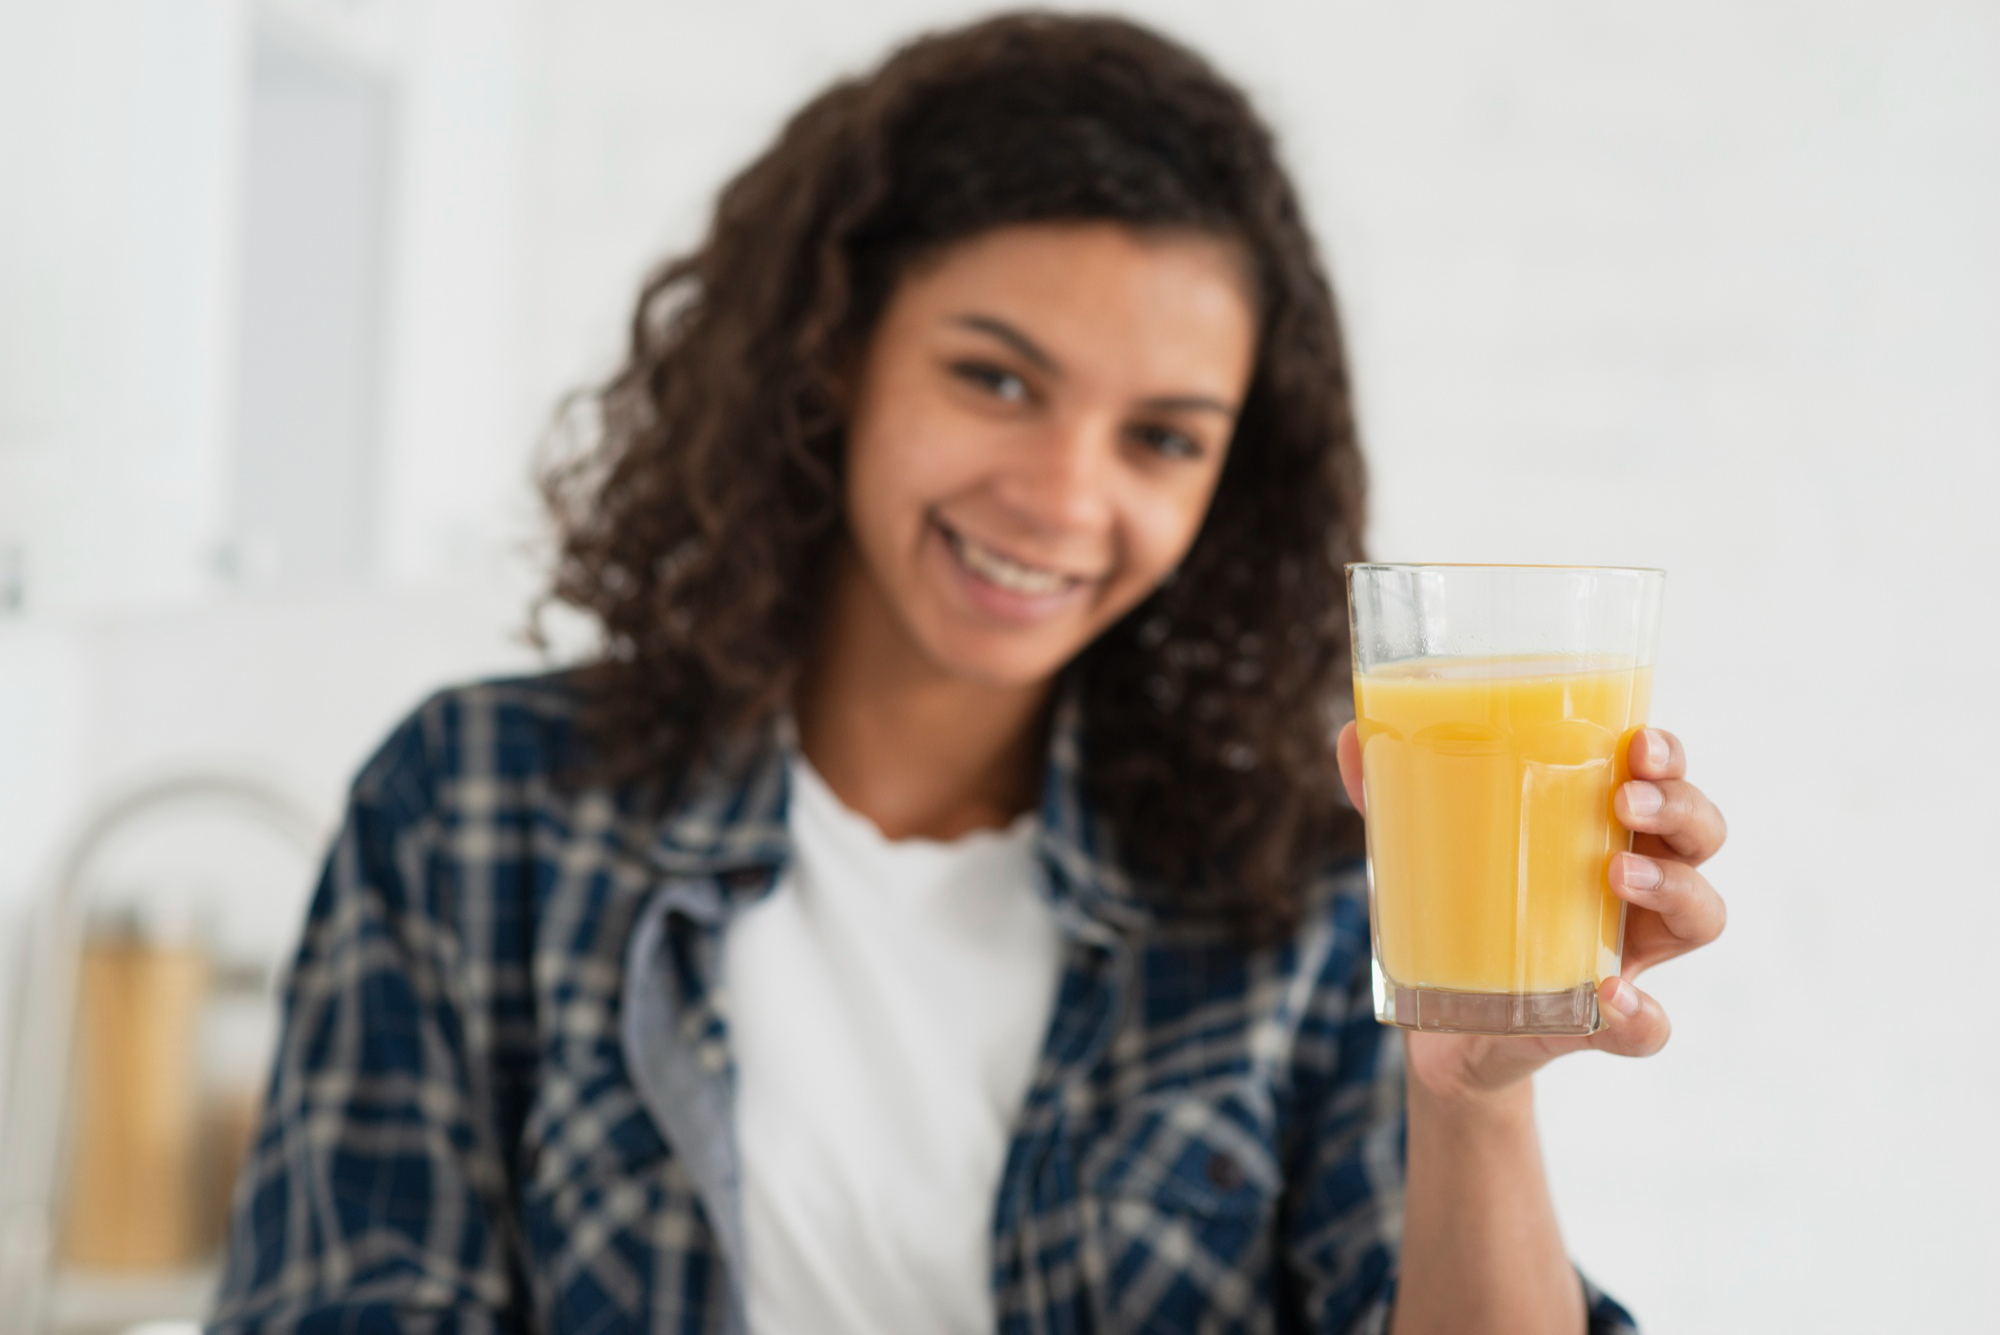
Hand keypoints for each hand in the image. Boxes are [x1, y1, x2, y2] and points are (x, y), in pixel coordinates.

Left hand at [1334, 722, 1728, 1101]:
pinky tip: (1611, 995)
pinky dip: (1643, 1015)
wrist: (1444, 1029)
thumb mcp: (1423, 851)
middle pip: (1700, 836)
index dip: (1667, 756)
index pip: (1661, 778)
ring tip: (1617, 873)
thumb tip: (1350, 734)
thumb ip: (1391, 793)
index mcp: (1601, 828)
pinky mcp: (1606, 1025)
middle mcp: (1634, 886)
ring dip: (1674, 886)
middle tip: (1624, 800)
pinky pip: (1650, 1027)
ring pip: (1701, 915)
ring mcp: (1630, 954)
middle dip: (1679, 807)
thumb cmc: (1456, 914)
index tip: (1638, 742)